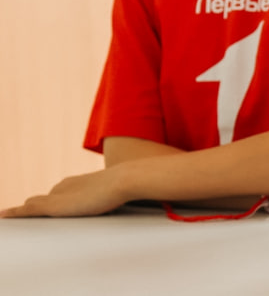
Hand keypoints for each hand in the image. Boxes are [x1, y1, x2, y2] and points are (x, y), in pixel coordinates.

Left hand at [0, 168, 128, 217]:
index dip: (53, 202)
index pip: (58, 193)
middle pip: (43, 199)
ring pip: (33, 205)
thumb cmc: (128, 184)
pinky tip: (3, 216)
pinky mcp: (53, 206)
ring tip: (11, 217)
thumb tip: (128, 189)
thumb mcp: (118, 189)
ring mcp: (57, 195)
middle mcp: (64, 186)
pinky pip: (27, 211)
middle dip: (36, 207)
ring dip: (24, 212)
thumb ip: (114, 192)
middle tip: (26, 216)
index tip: (49, 208)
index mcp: (77, 182)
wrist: (125, 179)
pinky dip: (14, 214)